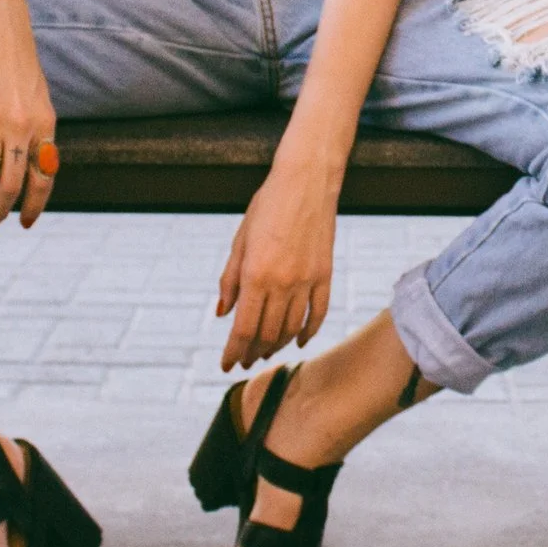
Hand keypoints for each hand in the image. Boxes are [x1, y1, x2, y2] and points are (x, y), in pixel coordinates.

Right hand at [0, 0, 58, 229]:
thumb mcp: (36, 92)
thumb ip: (36, 125)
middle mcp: (25, 126)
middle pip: (15, 183)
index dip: (35, 204)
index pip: (45, 176)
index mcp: (45, 123)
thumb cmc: (13, 54)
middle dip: (2, 210)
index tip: (24, 223)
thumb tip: (34, 158)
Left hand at [215, 156, 339, 370]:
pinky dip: (308, 332)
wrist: (306, 181)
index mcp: (255, 274)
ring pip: (290, 328)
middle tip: (244, 360)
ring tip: (265, 351)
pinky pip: (317, 313)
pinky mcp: (325, 274)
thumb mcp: (240, 240)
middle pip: (266, 334)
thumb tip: (222, 313)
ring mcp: (307, 280)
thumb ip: (229, 280)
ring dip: (276, 345)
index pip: (242, 328)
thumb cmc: (267, 205)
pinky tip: (298, 341)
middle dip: (252, 353)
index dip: (233, 352)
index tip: (226, 365)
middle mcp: (282, 283)